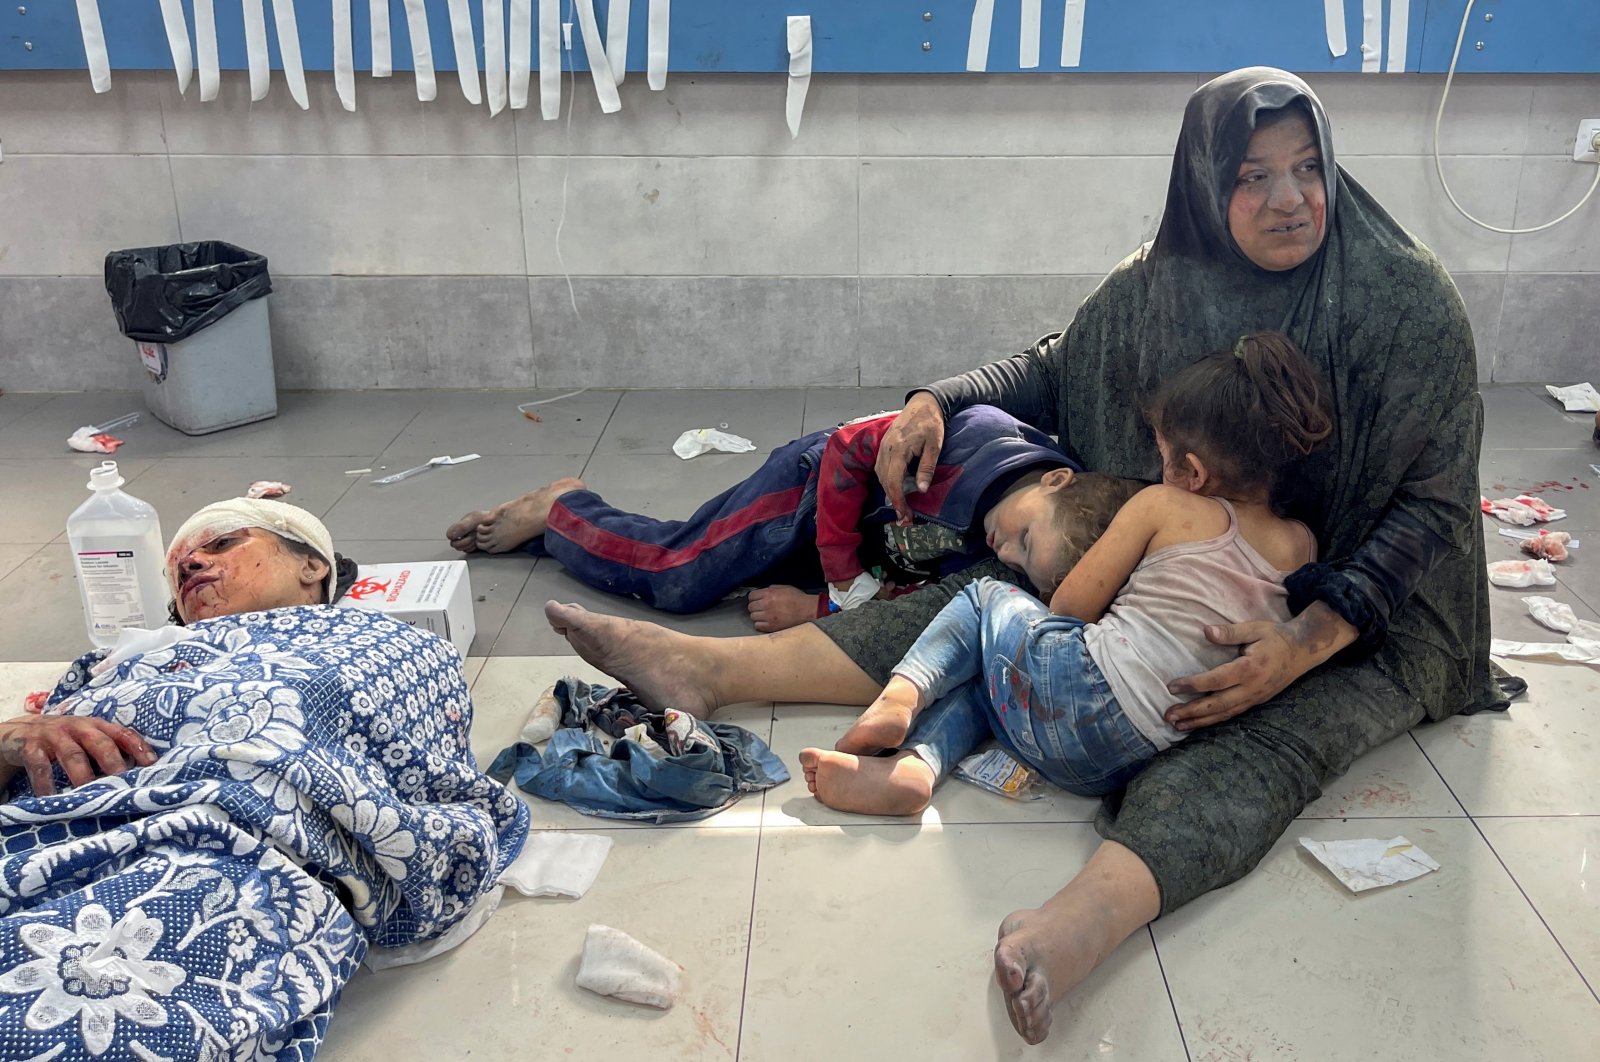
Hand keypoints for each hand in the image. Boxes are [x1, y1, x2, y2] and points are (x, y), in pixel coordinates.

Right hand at [0, 714, 157, 795]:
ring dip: (83, 775)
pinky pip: (40, 766)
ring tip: (90, 794)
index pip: (122, 734)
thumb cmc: (66, 740)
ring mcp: (53, 735)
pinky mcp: (30, 746)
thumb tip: (136, 776)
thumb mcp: (87, 740)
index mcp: (96, 726)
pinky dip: (45, 783)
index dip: (138, 747)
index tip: (151, 764)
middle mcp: (78, 727)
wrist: (20, 732)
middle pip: (100, 743)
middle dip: (113, 762)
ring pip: (72, 755)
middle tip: (122, 782)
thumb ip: (108, 752)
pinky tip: (51, 798)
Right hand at [875, 392, 945, 524]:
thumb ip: (927, 467)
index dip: (897, 500)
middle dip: (894, 499)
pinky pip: (881, 467)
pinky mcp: (884, 446)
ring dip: (890, 490)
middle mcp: (886, 449)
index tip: (904, 513)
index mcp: (898, 449)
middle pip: (884, 481)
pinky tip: (898, 486)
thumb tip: (921, 490)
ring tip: (903, 503)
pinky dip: (888, 480)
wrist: (924, 403)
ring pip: (881, 475)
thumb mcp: (935, 445)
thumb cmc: (931, 422)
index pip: (892, 481)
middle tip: (906, 514)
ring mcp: (883, 447)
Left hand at [1163, 603, 1357, 730]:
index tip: (1171, 687)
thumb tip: (1206, 631)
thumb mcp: (1254, 628)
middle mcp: (1252, 688)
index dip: (1193, 685)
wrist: (1303, 651)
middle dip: (1191, 712)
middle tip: (1168, 716)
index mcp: (1249, 669)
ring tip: (1178, 726)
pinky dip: (1214, 721)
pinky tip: (1199, 723)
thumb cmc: (1275, 637)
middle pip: (1217, 704)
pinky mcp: (1256, 701)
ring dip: (1200, 721)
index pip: (1216, 681)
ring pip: (1224, 714)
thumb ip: (1230, 632)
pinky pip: (1232, 714)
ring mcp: (1255, 698)